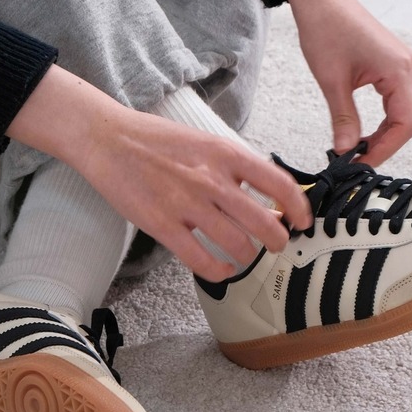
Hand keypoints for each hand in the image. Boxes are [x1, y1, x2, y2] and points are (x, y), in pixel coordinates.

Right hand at [6, 66, 312, 280]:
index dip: (298, 207)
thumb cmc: (158, 141)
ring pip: (236, 245)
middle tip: (276, 245)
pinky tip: (221, 271)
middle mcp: (211, 179)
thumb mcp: (206, 142)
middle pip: (262, 222)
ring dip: (247, 257)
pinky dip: (218, 272)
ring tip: (245, 256)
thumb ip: (235, 169)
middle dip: (277, 240)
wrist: (109, 139)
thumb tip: (267, 200)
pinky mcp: (162, 225)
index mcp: (225, 153)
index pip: (278, 182)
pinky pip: (201, 260)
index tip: (302, 220)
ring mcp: (186, 204)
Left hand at [281, 0, 411, 167]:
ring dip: (381, 133)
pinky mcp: (390, 65)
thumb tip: (346, 150)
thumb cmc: (326, 28)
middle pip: (406, 121)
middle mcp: (406, 68)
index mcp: (398, 71)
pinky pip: (392, 100)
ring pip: (399, 112)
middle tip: (355, 161)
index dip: (385, 149)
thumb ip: (344, 119)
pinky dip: (379, 119)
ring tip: (355, 149)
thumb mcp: (332, 80)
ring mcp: (400, 65)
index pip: (405, 124)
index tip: (361, 163)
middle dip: (382, 144)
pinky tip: (360, 130)